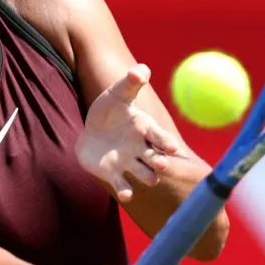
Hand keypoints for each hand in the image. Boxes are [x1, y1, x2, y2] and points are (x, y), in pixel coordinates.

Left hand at [75, 64, 180, 201]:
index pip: (161, 137)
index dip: (167, 142)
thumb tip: (142, 69)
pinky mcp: (114, 174)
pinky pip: (122, 186)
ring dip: (149, 177)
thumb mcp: (117, 94)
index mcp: (146, 129)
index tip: (172, 146)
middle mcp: (142, 149)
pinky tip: (126, 195)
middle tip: (161, 163)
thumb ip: (130, 83)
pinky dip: (125, 191)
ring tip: (151, 179)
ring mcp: (129, 163)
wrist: (91, 130)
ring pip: (145, 174)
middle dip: (160, 162)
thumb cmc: (109, 110)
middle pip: (156, 158)